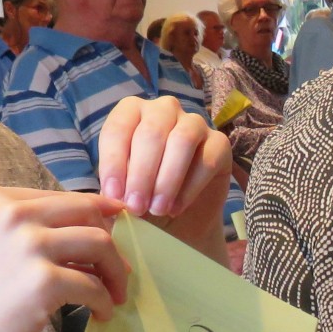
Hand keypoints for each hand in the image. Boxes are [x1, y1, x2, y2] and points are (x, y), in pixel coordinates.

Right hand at [0, 187, 127, 331]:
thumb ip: (25, 229)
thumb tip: (88, 227)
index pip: (64, 197)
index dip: (98, 214)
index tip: (115, 229)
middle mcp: (12, 213)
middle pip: (88, 213)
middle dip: (112, 242)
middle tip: (119, 270)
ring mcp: (28, 245)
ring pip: (100, 244)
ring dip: (115, 272)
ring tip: (114, 295)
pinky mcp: (43, 281)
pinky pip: (94, 285)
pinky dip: (104, 301)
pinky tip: (100, 314)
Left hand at [94, 96, 234, 252]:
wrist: (178, 221)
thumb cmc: (143, 198)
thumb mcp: (121, 192)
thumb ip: (116, 187)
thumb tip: (113, 193)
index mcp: (132, 112)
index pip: (118, 128)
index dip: (113, 163)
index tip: (113, 196)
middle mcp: (163, 110)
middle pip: (152, 133)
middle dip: (141, 174)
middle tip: (136, 207)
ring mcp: (194, 123)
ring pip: (182, 141)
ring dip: (167, 179)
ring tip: (157, 209)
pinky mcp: (219, 144)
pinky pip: (206, 160)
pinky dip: (190, 188)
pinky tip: (176, 208)